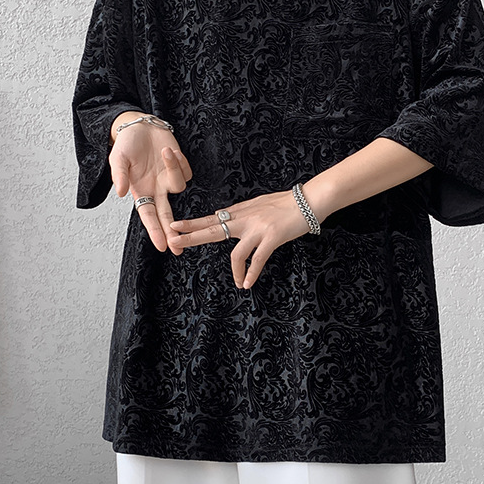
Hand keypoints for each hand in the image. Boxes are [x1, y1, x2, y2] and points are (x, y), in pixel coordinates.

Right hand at [109, 122, 192, 253]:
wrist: (140, 125)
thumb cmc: (127, 144)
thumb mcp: (118, 159)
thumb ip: (119, 176)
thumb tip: (121, 194)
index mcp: (141, 191)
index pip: (149, 216)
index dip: (155, 231)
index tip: (162, 246)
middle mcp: (156, 189)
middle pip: (168, 215)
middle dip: (173, 231)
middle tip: (179, 247)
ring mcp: (169, 178)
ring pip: (180, 186)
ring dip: (173, 170)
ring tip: (163, 153)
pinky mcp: (180, 166)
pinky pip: (186, 172)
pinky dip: (179, 162)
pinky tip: (169, 151)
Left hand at [167, 190, 315, 288]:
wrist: (309, 200)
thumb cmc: (287, 203)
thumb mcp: (259, 204)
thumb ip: (241, 212)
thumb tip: (222, 216)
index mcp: (241, 211)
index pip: (211, 218)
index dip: (192, 224)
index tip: (174, 227)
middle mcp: (245, 219)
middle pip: (213, 229)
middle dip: (192, 237)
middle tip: (174, 243)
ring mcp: (258, 229)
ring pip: (236, 252)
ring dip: (235, 271)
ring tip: (237, 283)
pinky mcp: (272, 238)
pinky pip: (257, 259)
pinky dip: (251, 273)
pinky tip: (247, 284)